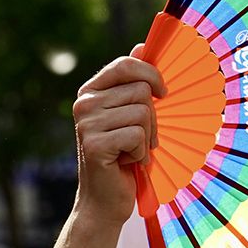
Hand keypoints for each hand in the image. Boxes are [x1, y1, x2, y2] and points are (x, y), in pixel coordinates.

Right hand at [70, 49, 166, 227]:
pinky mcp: (93, 143)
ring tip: (131, 153)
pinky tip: (126, 163)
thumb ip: (133, 83)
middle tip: (141, 140)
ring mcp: (86, 123)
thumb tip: (143, 44)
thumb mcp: (130, 117)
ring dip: (147, 138)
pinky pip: (137, 135)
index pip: (126, 64)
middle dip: (152, 118)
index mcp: (91, 92)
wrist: (104, 202)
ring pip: (142, 113)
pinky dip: (140, 153)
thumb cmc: (122, 158)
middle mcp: (84, 103)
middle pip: (140, 90)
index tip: (163, 94)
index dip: (151, 75)